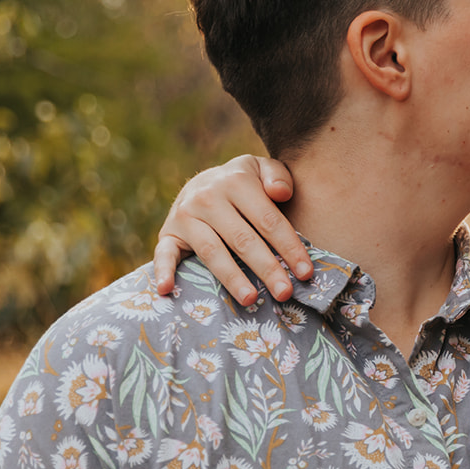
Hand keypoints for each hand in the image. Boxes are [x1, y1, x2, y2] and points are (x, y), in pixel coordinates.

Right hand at [151, 154, 307, 304]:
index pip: (269, 221)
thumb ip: (277, 176)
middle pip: (243, 240)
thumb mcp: (261, 169)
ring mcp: (185, 216)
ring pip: (212, 252)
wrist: (202, 181)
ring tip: (252, 299)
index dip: (289, 247)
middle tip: (286, 293)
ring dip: (232, 278)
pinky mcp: (168, 233)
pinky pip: (163, 254)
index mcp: (236, 181)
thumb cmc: (244, 183)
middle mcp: (207, 198)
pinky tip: (167, 291)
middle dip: (267, 268)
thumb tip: (281, 192)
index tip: (306, 272)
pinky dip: (163, 272)